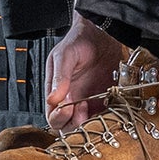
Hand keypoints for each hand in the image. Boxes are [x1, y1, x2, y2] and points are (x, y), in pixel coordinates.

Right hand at [44, 14, 123, 128]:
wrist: (102, 32)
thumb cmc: (79, 41)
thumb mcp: (64, 55)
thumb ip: (59, 77)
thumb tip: (53, 98)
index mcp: (57, 91)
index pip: (53, 116)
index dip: (59, 116)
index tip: (68, 106)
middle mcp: (71, 100)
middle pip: (67, 126)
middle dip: (73, 123)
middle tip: (82, 108)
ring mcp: (89, 101)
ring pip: (85, 126)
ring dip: (89, 122)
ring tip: (93, 105)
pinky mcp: (105, 101)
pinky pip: (103, 118)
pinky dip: (104, 118)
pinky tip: (105, 105)